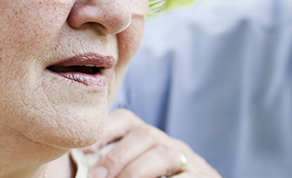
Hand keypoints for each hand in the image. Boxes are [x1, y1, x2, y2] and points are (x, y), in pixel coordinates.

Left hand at [83, 109, 221, 177]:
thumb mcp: (134, 172)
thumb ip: (113, 170)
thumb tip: (86, 173)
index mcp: (150, 142)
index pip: (127, 120)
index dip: (106, 130)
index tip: (85, 150)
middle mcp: (171, 146)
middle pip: (145, 134)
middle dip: (117, 157)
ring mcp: (191, 162)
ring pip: (163, 154)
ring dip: (135, 172)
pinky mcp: (205, 177)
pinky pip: (185, 177)